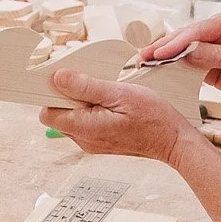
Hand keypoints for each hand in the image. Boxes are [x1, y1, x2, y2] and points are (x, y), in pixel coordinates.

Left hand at [40, 69, 200, 163]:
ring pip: (72, 118)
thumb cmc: (153, 118)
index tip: (64, 79)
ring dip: (82, 102)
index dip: (51, 94)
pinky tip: (110, 103)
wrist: (173, 140)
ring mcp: (92, 143)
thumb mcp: (119, 93)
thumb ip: (86, 87)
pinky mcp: (101, 141)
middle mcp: (84, 140)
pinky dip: (92, 110)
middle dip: (67, 96)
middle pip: (58, 115)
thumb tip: (58, 78)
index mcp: (84, 128)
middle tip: (91, 83)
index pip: (47, 113)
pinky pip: (86, 123)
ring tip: (105, 93)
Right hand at [141, 9, 220, 106]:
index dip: (175, 43)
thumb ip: (216, 56)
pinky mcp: (208, 65)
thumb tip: (189, 53)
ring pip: (181, 51)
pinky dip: (172, 69)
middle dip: (162, 48)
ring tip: (144, 65)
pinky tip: (159, 73)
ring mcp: (210, 49)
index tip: (159, 54)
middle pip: (183, 38)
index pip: (195, 32)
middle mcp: (215, 33)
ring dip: (163, 58)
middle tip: (142, 58)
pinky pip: (186, 65)